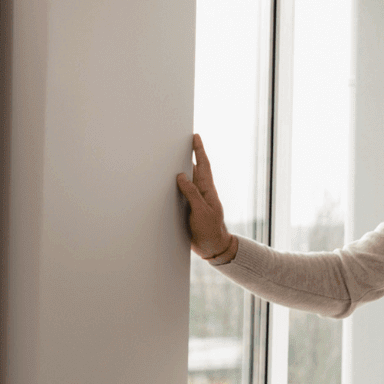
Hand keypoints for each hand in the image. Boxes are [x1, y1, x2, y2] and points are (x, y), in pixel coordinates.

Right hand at [175, 134, 235, 260]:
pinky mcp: (189, 207)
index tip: (195, 137)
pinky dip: (176, 183)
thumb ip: (192, 193)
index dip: (199, 151)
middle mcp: (202, 192)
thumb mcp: (201, 211)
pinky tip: (169, 180)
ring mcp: (196, 199)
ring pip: (188, 179)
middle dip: (191, 154)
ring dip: (182, 167)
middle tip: (183, 140)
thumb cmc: (210, 229)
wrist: (213, 247)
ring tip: (174, 155)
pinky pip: (181, 191)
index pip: (203, 166)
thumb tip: (181, 175)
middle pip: (195, 169)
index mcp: (208, 190)